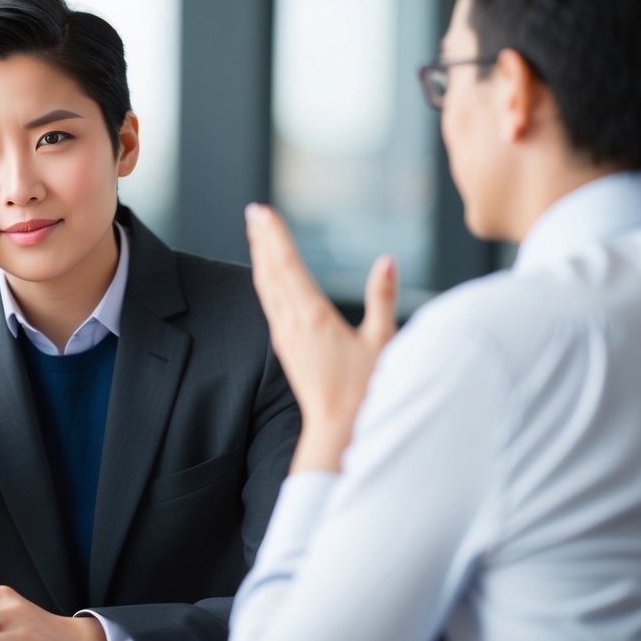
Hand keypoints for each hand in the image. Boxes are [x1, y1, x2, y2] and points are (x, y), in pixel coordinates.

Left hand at [244, 203, 397, 472]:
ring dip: (261, 258)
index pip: (287, 265)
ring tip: (257, 235)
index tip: (261, 211)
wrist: (337, 429)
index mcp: (313, 316)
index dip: (273, 235)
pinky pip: (270, 305)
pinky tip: (268, 276)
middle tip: (253, 212)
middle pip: (270, 271)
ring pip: (266, 288)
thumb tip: (387, 260)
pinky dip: (267, 282)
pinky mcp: (285, 346)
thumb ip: (382, 298)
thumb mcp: (382, 340)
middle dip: (261, 239)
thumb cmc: (365, 389)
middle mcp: (291, 323)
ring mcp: (285, 335)